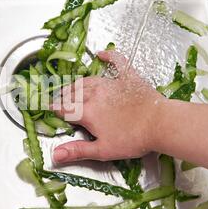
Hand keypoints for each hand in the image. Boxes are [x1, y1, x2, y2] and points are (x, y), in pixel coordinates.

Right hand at [52, 50, 166, 163]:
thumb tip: (54, 155)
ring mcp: (111, 83)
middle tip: (57, 102)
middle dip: (62, 98)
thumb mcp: (102, 150)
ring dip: (75, 85)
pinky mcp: (127, 77)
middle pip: (71, 94)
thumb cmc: (132, 139)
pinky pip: (116, 62)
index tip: (47, 109)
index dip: (53, 109)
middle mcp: (94, 94)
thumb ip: (77, 151)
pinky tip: (101, 53)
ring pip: (86, 81)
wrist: (160, 124)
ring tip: (69, 89)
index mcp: (87, 112)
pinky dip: (109, 56)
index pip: (63, 109)